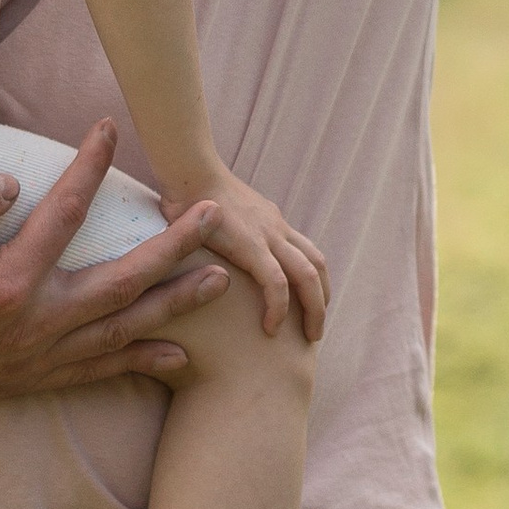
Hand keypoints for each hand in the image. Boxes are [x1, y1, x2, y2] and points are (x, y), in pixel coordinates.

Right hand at [0, 121, 232, 397]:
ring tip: (218, 283)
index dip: (92, 166)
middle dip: (174, 250)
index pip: (66, 215)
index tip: (111, 127)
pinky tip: (175, 355)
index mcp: (1, 284)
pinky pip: (93, 374)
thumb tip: (17, 185)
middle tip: (214, 218)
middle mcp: (27, 328)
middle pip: (121, 284)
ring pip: (119, 334)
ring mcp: (29, 360)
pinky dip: (138, 363)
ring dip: (172, 307)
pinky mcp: (23, 380)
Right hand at [187, 167, 330, 340]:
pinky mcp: (251, 245)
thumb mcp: (221, 215)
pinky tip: (272, 329)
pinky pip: (276, 283)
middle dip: (322, 300)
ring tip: (309, 337)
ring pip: (308, 275)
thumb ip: (226, 232)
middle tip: (316, 330)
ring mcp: (267, 235)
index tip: (308, 307)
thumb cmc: (191, 191)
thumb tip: (211, 250)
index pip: (306, 252)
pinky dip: (279, 308)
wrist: (187, 171)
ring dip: (315, 309)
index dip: (313, 282)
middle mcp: (277, 227)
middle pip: (317, 265)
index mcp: (271, 221)